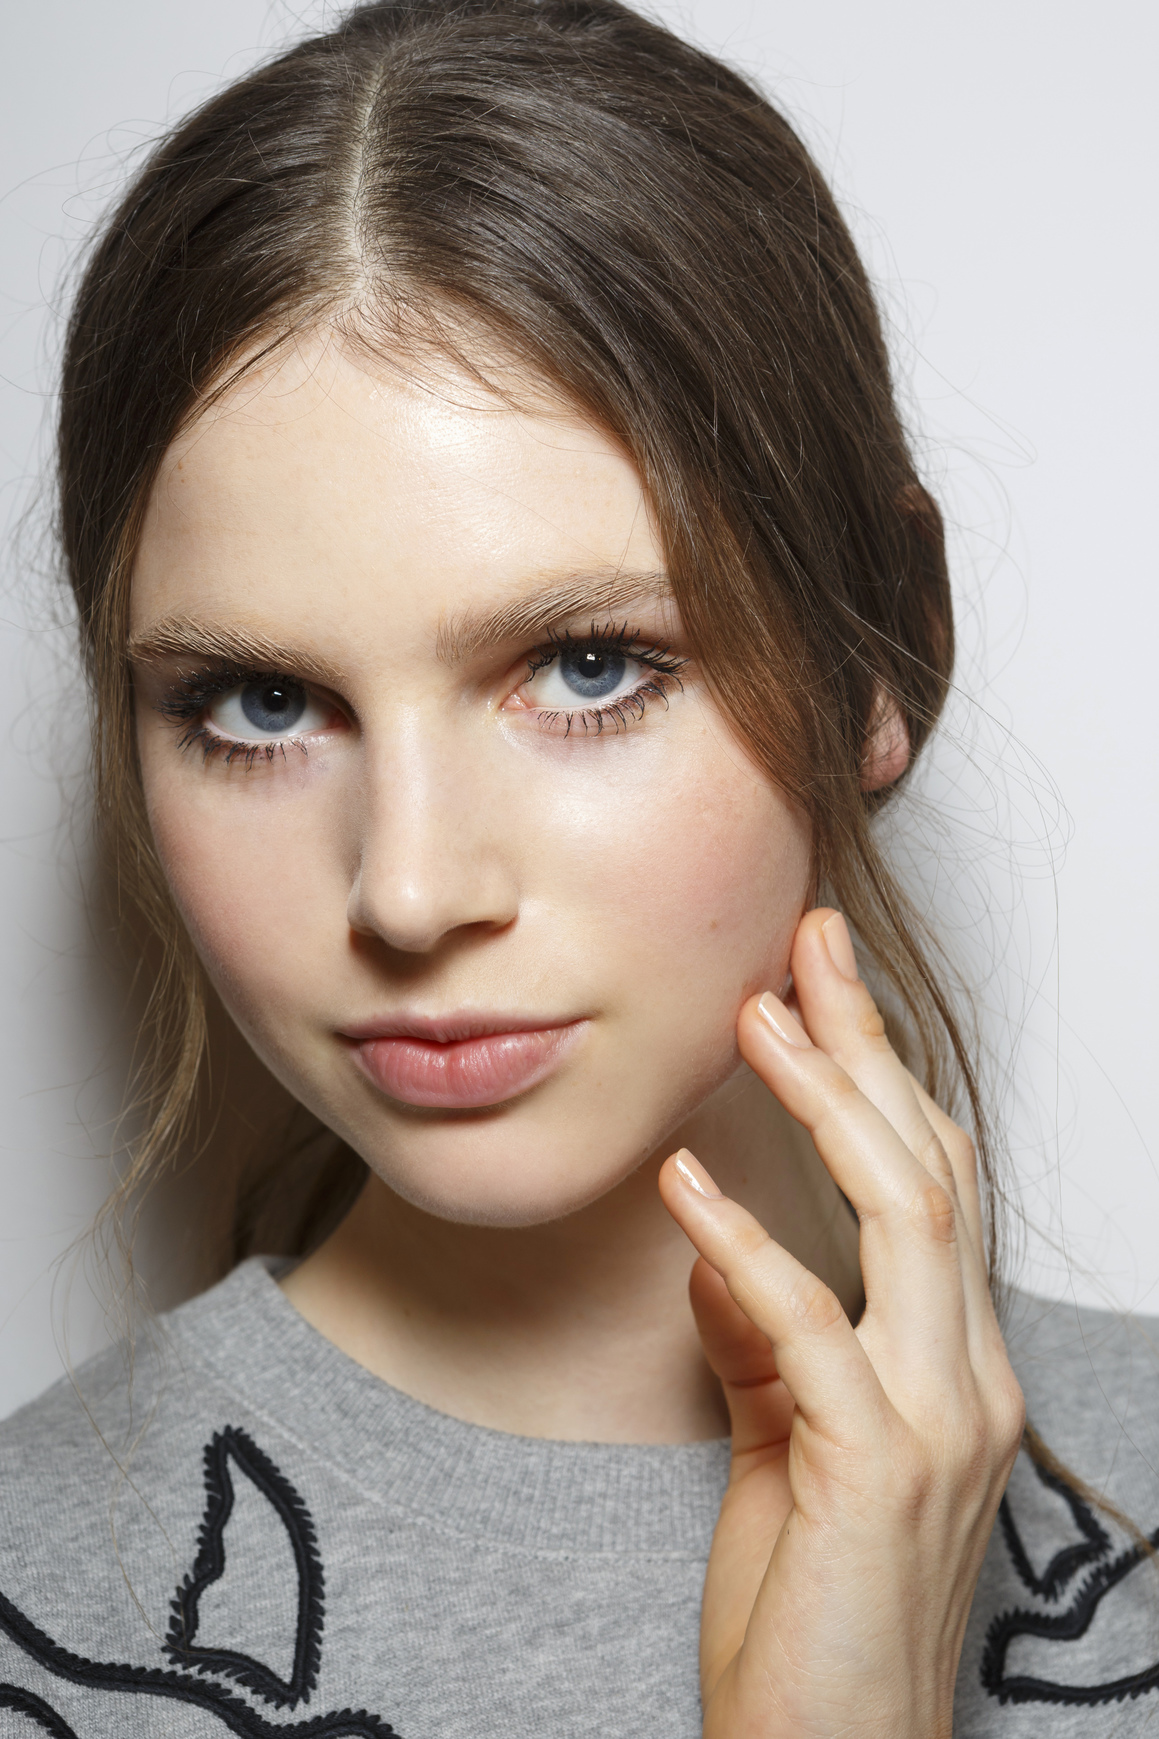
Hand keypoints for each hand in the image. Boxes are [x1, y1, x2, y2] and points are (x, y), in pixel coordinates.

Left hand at [658, 907, 1024, 1738]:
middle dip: (868, 1045)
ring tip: (757, 1020)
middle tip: (805, 946)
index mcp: (952, 1364)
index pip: (929, 1180)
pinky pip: (814, 1325)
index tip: (818, 985)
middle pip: (929, 1164)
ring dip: (828, 1105)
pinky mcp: (879, 1469)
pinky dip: (746, 1244)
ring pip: (905, 1215)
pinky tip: (683, 1188)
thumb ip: (765, 1345)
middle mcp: (969, 1375)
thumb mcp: (787, 1452)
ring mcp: (939, 1420)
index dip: (880, 1073)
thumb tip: (718, 1250)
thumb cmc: (813, 1612)